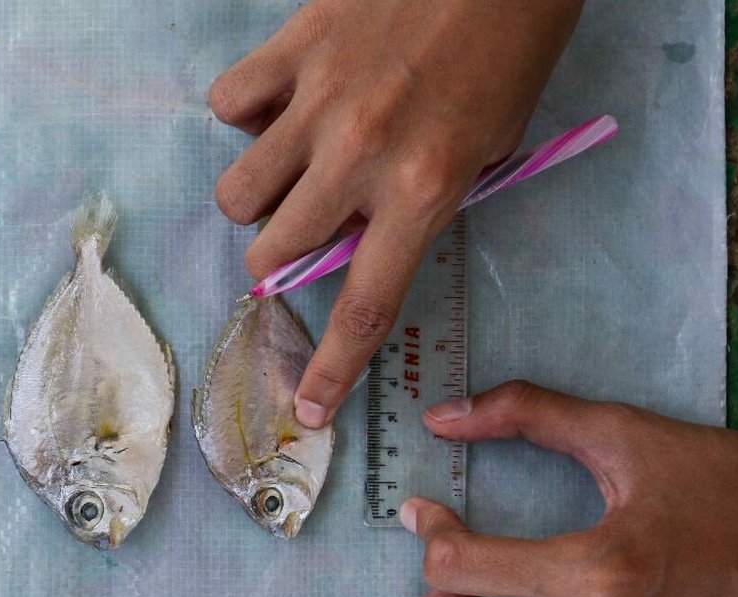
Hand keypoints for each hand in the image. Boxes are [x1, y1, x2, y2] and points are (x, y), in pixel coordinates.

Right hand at [209, 0, 583, 427]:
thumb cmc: (508, 55)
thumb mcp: (487, 151)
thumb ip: (417, 206)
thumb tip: (349, 239)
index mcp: (424, 190)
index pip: (364, 306)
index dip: (332, 369)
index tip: (310, 409)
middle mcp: (361, 155)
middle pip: (274, 253)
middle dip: (283, 257)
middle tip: (310, 227)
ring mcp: (318, 101)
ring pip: (237, 192)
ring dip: (259, 196)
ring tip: (291, 167)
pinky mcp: (292, 47)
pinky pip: (229, 104)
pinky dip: (247, 114)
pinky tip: (281, 103)